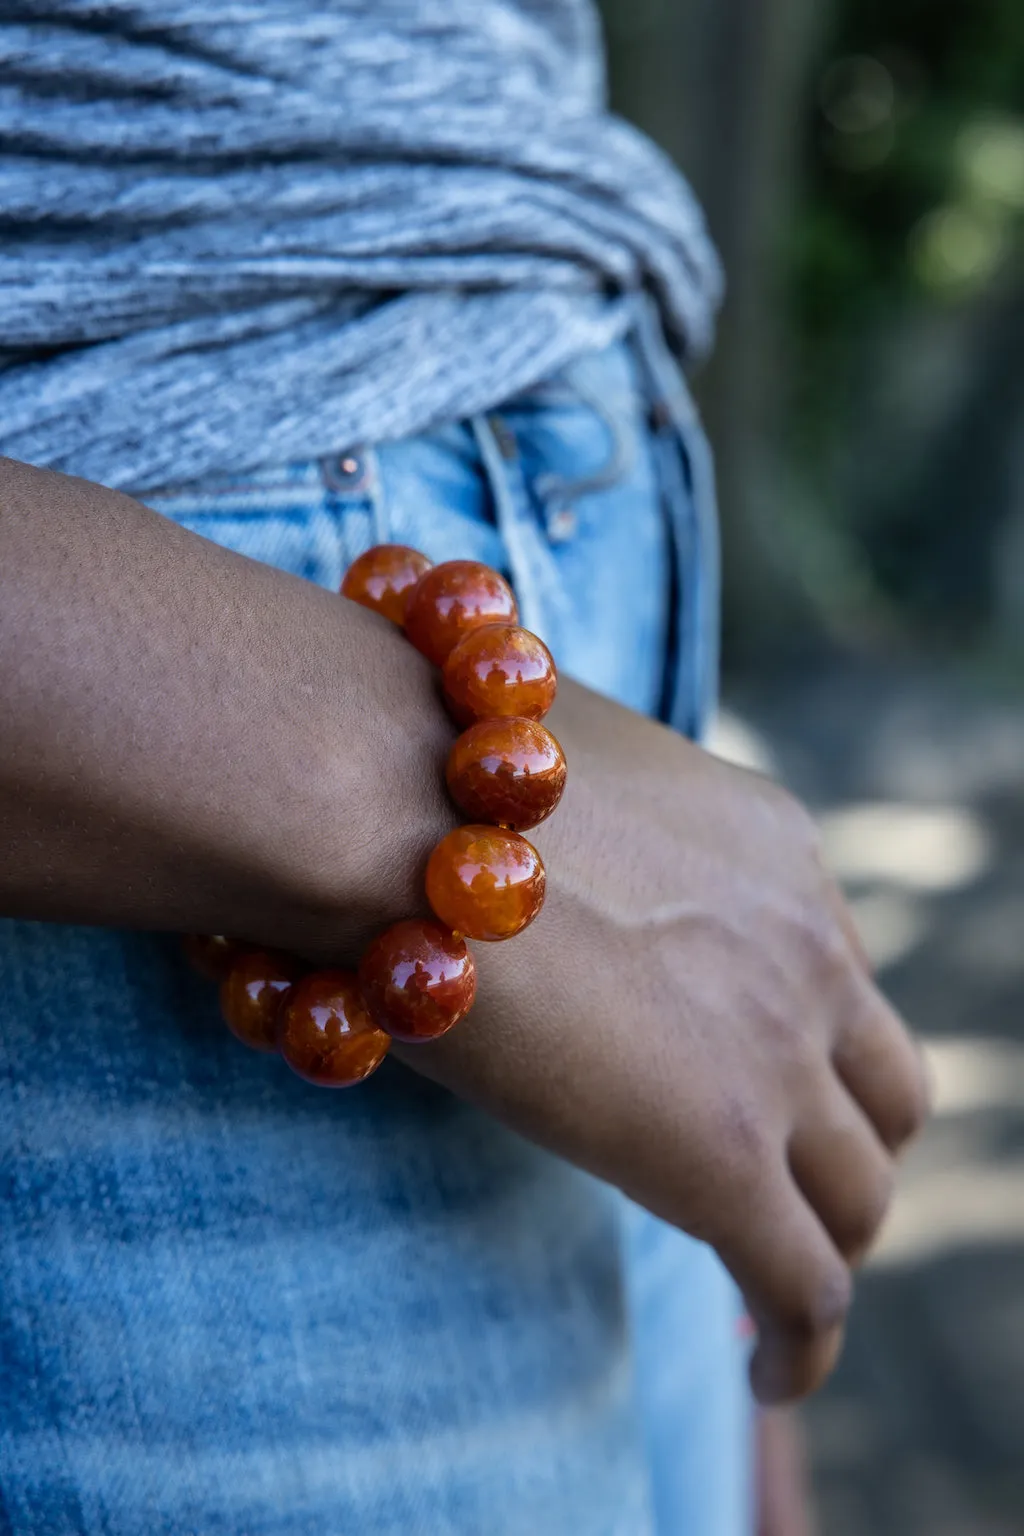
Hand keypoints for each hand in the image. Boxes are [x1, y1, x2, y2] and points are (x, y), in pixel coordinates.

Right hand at [392, 680, 929, 1403]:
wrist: (402, 804)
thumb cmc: (432, 774)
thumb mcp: (570, 789)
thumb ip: (598, 841)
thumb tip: (535, 877)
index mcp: (774, 849)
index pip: (836, 976)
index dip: (805, 1047)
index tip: (759, 1088)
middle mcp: (805, 943)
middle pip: (884, 1089)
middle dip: (844, 1144)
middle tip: (784, 1190)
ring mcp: (777, 1050)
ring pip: (861, 1192)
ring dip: (826, 1242)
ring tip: (773, 1288)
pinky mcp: (722, 1154)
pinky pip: (807, 1287)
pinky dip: (802, 1342)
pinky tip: (768, 1370)